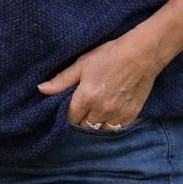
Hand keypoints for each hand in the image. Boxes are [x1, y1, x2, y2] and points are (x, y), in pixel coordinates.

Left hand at [37, 34, 157, 128]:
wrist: (142, 54)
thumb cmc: (109, 55)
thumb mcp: (82, 64)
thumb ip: (61, 80)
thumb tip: (40, 89)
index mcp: (87, 96)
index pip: (69, 117)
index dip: (67, 112)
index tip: (69, 106)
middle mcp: (101, 109)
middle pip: (83, 125)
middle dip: (80, 118)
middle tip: (82, 107)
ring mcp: (117, 114)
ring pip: (99, 129)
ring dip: (95, 123)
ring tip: (95, 110)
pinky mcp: (131, 116)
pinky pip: (115, 128)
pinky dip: (110, 123)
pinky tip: (109, 112)